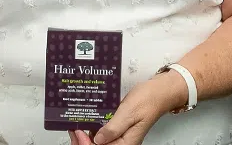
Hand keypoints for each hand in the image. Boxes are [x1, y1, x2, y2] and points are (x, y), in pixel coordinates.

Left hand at [72, 68, 186, 144]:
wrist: (158, 92)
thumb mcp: (129, 112)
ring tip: (76, 126)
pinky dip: (92, 130)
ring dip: (86, 137)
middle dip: (83, 142)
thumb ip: (113, 127)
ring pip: (99, 143)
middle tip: (73, 130)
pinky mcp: (118, 129)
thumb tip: (98, 139)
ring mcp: (120, 137)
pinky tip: (86, 122)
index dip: (86, 144)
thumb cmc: (148, 100)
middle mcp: (123, 143)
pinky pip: (102, 134)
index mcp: (126, 143)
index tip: (78, 131)